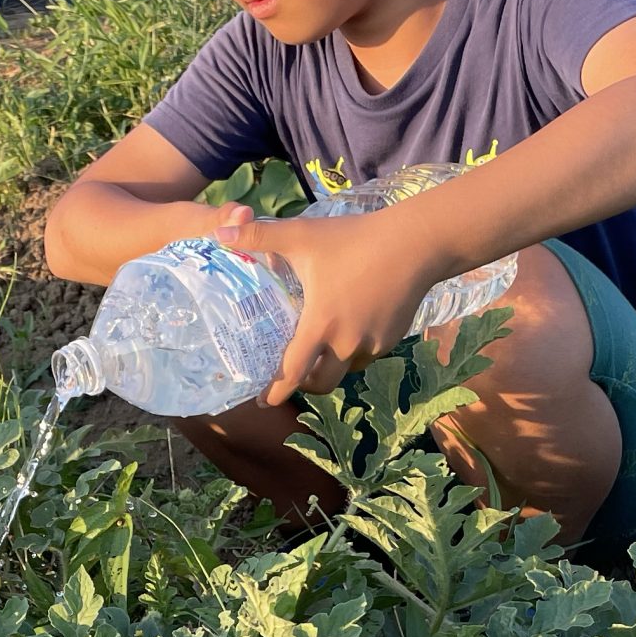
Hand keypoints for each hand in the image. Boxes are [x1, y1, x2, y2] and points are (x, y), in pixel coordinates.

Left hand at [219, 207, 445, 408]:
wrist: (416, 244)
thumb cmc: (355, 239)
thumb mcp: (303, 236)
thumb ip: (259, 236)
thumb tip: (219, 234)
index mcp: (320, 324)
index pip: (292, 372)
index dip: (275, 392)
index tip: (261, 402)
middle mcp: (346, 343)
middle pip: (321, 382)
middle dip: (304, 385)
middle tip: (292, 377)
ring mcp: (372, 344)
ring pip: (345, 368)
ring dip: (330, 366)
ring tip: (320, 350)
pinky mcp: (391, 339)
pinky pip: (366, 354)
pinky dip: (353, 350)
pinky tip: (351, 328)